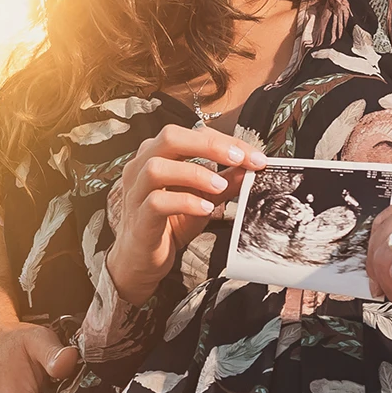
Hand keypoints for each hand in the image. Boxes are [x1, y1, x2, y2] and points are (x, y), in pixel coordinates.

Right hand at [108, 125, 265, 304]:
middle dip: (210, 145)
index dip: (226, 141)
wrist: (143, 259)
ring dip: (194, 173)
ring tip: (220, 186)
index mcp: (159, 154)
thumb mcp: (204, 199)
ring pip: (157, 167)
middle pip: (170, 138)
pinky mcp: (138, 217)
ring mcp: (136, 192)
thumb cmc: (169, 224)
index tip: (254, 156)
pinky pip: (157, 202)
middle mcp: (142, 166)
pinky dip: (185, 202)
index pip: (194, 133)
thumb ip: (225, 182)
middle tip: (240, 159)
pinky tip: (205, 209)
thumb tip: (250, 168)